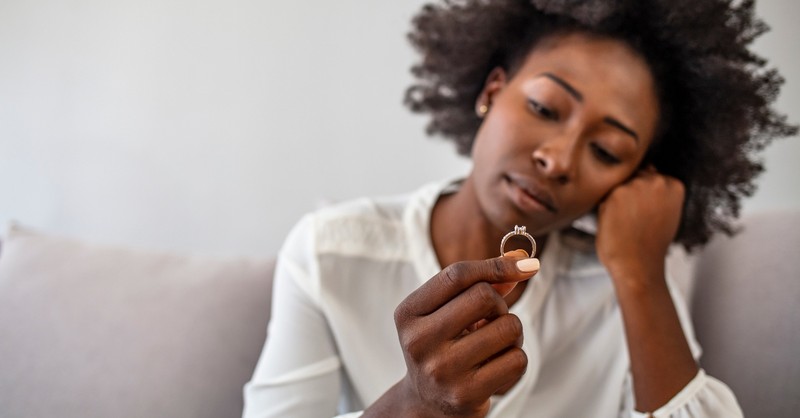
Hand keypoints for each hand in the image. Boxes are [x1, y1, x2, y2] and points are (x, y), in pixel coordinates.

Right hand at [389, 251, 537, 416]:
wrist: (427, 403)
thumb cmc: (442, 346)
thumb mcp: (447, 312)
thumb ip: (479, 284)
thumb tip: (523, 261)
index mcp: (408, 313)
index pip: (457, 275)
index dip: (496, 265)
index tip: (527, 264)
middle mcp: (419, 341)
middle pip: (484, 296)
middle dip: (500, 305)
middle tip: (491, 321)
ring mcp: (442, 370)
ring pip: (507, 327)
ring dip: (512, 333)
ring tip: (495, 344)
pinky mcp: (466, 394)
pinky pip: (516, 359)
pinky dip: (515, 358)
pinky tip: (497, 366)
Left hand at [595, 166, 684, 281]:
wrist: (638, 265)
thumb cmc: (650, 244)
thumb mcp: (666, 213)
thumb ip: (657, 192)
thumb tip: (647, 170)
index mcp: (673, 185)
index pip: (651, 175)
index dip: (644, 195)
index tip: (645, 212)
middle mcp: (656, 180)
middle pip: (634, 177)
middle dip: (631, 194)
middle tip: (633, 219)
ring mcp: (635, 185)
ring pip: (619, 186)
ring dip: (617, 201)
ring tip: (625, 223)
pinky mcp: (614, 194)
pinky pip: (605, 196)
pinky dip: (606, 210)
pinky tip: (616, 224)